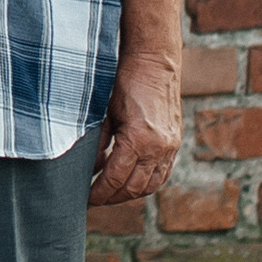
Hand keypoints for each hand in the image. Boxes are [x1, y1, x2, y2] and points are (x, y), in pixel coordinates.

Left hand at [91, 46, 180, 204]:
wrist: (155, 63)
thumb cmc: (125, 83)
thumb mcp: (104, 113)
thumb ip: (97, 144)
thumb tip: (89, 169)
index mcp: (139, 140)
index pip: (115, 179)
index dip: (99, 192)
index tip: (86, 198)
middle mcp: (159, 148)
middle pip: (134, 188)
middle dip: (112, 197)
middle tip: (94, 199)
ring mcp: (170, 147)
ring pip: (150, 185)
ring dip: (130, 193)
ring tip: (110, 193)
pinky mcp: (175, 143)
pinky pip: (162, 174)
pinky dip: (146, 182)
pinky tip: (131, 181)